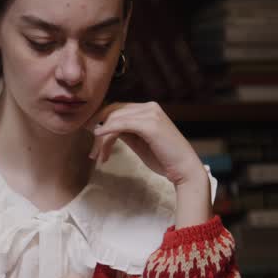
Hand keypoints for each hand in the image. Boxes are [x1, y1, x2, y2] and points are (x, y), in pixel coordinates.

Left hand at [86, 102, 205, 186]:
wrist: (184, 169)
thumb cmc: (164, 159)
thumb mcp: (140, 143)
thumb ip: (125, 133)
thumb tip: (104, 129)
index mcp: (148, 110)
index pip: (117, 110)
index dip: (101, 122)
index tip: (92, 139)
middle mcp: (149, 107)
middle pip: (113, 112)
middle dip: (98, 130)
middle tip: (92, 153)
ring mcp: (150, 114)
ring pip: (115, 119)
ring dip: (101, 139)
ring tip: (98, 156)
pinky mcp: (150, 124)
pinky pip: (121, 124)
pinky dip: (107, 130)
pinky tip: (98, 137)